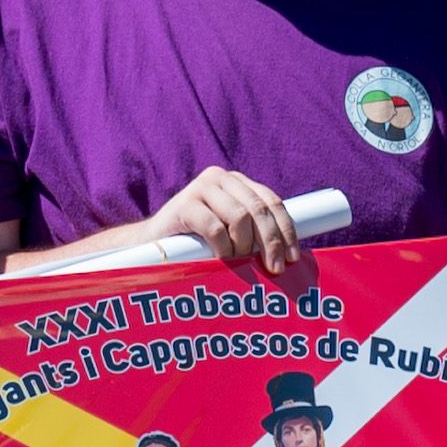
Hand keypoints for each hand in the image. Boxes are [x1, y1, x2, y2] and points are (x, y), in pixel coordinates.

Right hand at [147, 166, 297, 272]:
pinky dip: (223, 248)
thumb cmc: (198, 243)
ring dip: (243, 246)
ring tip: (237, 262)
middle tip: (275, 268)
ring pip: (239, 217)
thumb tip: (289, 253)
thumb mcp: (232, 233)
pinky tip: (220, 259)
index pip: (271, 201)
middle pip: (259, 208)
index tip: (294, 256)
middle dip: (271, 241)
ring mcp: (201, 188)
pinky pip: (214, 228)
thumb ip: (254, 232)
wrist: (153, 244)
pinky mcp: (184, 203)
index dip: (286, 229)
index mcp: (238, 183)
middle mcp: (221, 178)